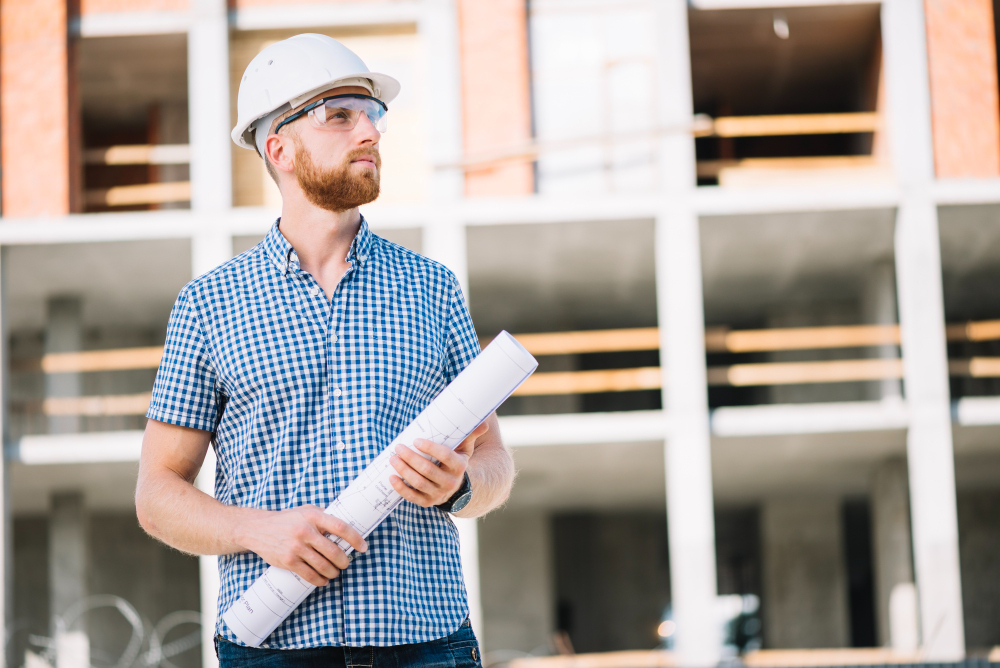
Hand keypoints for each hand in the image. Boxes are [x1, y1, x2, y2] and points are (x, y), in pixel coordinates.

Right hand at [238, 505, 367, 586]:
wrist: (257, 528)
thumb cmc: (287, 519)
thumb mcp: (306, 510)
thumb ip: (324, 516)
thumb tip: (346, 526)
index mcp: (313, 516)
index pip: (341, 527)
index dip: (355, 538)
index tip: (363, 547)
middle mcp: (305, 531)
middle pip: (334, 552)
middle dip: (344, 561)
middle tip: (346, 563)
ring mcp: (296, 547)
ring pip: (324, 566)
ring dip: (334, 572)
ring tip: (335, 572)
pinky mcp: (288, 561)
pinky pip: (310, 575)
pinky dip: (320, 580)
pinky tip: (323, 580)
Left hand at [389, 421, 488, 506]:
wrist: (456, 487)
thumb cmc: (455, 461)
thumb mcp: (464, 449)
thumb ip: (470, 435)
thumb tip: (484, 423)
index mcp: (460, 466)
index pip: (445, 456)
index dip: (430, 448)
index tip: (416, 440)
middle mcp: (450, 482)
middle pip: (427, 470)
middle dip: (411, 458)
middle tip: (398, 447)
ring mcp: (439, 494)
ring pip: (418, 482)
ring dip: (403, 470)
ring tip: (393, 458)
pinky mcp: (428, 502)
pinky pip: (412, 496)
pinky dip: (401, 488)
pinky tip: (391, 477)